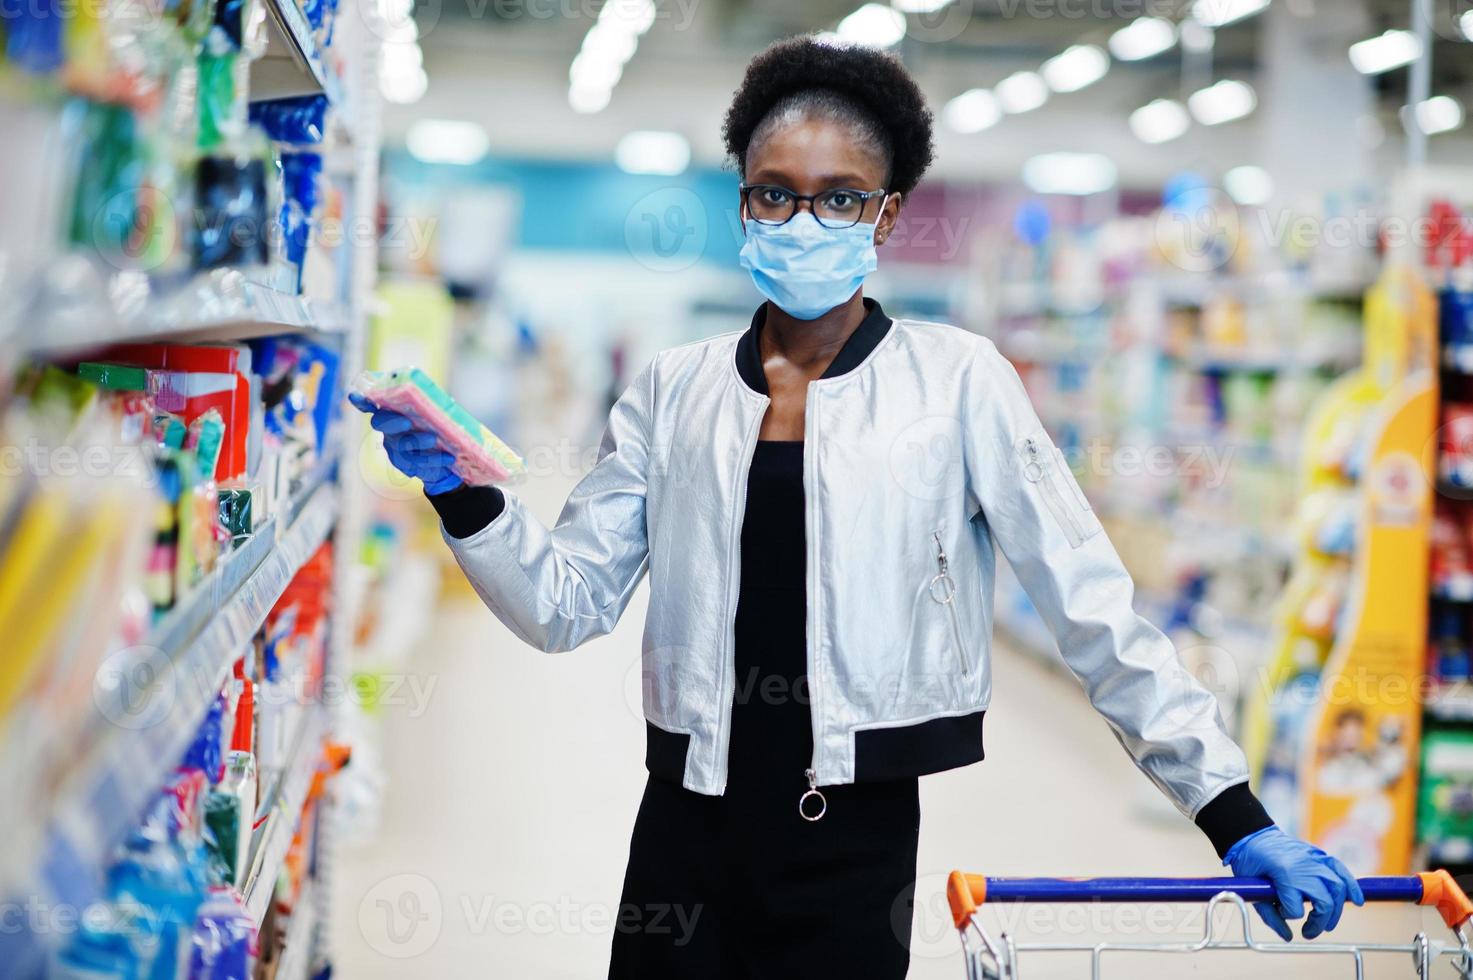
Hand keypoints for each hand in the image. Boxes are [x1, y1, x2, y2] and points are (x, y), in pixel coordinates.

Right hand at [348, 393, 463, 495]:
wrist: (447, 458)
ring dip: (417, 441)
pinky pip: (416, 462)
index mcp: (393, 412)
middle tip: (407, 422)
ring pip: (401, 444)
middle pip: (381, 423)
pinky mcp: (405, 464)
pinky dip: (434, 459)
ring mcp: (395, 448)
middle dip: (392, 422)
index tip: (355, 396)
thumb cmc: (438, 428)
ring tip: (434, 439)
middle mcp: (388, 429)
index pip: (372, 404)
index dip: (363, 401)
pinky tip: (448, 458)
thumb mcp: (437, 414)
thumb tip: (441, 398)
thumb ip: (432, 405)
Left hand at [1225, 827, 1363, 940]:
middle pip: (1324, 901)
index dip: (1288, 915)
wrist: (1251, 835)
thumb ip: (1270, 916)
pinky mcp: (1319, 855)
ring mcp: (1313, 858)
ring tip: (1328, 924)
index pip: (1296, 907)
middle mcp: (1303, 865)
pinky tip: (1357, 900)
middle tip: (1309, 931)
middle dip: (1319, 921)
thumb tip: (1288, 937)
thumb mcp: (1250, 889)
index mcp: (1283, 873)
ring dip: (1336, 910)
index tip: (1280, 912)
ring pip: (1337, 888)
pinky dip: (1351, 886)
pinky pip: (1341, 870)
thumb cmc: (1249, 861)